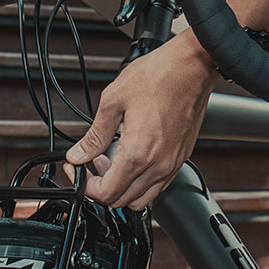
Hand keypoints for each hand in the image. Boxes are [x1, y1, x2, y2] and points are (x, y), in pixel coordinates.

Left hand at [64, 33, 217, 210]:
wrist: (191, 67)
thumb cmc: (158, 76)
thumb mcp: (113, 102)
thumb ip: (94, 135)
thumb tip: (78, 154)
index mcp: (138, 154)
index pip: (106, 193)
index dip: (86, 186)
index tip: (77, 170)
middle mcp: (158, 165)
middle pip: (122, 201)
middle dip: (101, 188)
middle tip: (91, 164)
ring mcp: (172, 164)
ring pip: (141, 199)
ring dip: (121, 188)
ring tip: (111, 163)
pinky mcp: (180, 158)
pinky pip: (158, 185)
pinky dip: (140, 182)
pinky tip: (131, 158)